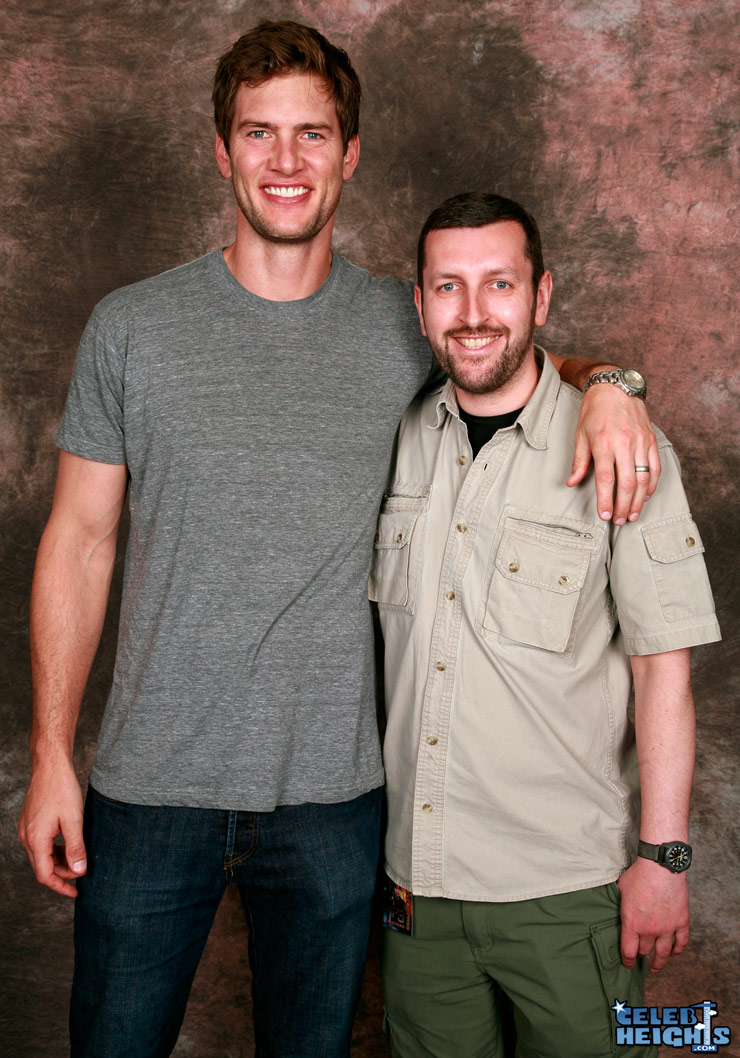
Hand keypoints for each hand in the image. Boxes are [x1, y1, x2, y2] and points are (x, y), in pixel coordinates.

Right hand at [18, 759, 85, 897]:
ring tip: (78, 861)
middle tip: (81, 875)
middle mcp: (26, 837)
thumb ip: (76, 847)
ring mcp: (26, 829)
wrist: (50, 765)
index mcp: (36, 839)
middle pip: (42, 867)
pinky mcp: (30, 822)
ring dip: (58, 862)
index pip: (45, 875)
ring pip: (41, 855)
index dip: (60, 886)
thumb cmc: (62, 788)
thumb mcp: (74, 820)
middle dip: (61, 875)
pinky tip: (68, 845)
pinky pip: (40, 844)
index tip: (75, 892)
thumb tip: (78, 871)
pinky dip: (53, 850)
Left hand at [567, 385, 659, 522]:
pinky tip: (645, 496)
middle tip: (618, 521)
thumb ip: (579, 462)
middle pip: (627, 483)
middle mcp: (625, 443)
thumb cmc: (594, 410)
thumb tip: (571, 483)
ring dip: (638, 500)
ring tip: (632, 515)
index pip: (607, 479)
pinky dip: (651, 484)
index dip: (606, 500)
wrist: (615, 386)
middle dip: (623, 506)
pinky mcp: (651, 440)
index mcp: (604, 443)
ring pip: (644, 478)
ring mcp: (641, 442)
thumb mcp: (580, 434)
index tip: (604, 515)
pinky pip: (655, 467)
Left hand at [617, 857, 688, 971]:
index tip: (627, 964)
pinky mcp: (681, 922)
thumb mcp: (620, 890)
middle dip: (640, 954)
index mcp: (632, 924)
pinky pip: (681, 943)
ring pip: (663, 953)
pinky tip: (673, 953)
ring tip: (656, 968)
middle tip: (639, 957)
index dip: (627, 961)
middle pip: (644, 951)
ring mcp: (667, 928)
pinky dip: (677, 950)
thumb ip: (620, 905)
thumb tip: (612, 907)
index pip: (628, 951)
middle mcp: (650, 930)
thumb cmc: (638, 875)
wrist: (660, 867)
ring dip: (659, 962)